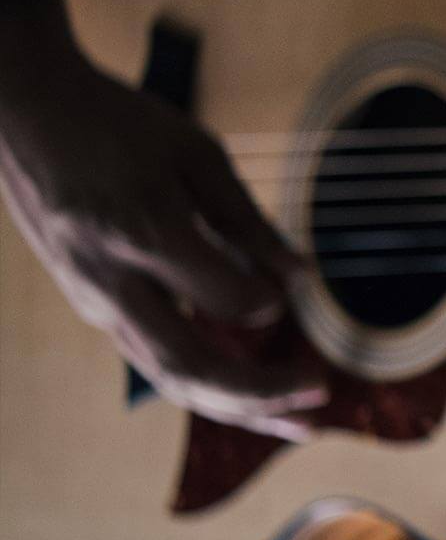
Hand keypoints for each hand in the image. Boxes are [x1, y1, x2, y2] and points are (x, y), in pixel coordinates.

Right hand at [0, 41, 324, 439]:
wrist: (28, 115)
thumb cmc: (119, 125)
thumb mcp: (195, 154)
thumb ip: (247, 220)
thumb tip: (302, 278)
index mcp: (143, 233)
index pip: (223, 298)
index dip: (268, 302)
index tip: (298, 289)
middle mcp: (112, 281)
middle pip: (190, 365)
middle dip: (261, 394)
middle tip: (323, 395)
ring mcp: (96, 302)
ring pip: (170, 377)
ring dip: (239, 407)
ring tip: (302, 423)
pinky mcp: (95, 308)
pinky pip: (156, 361)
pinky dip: (210, 386)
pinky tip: (255, 398)